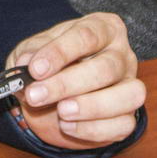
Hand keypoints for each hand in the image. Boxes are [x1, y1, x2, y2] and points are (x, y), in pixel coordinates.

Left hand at [6, 12, 144, 148]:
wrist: (53, 96)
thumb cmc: (50, 65)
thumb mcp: (34, 51)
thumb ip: (31, 53)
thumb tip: (26, 62)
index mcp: (103, 28)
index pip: (87, 35)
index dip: (60, 52)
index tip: (35, 69)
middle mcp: (122, 54)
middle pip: (106, 68)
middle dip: (67, 84)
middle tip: (36, 95)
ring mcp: (130, 85)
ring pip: (128, 95)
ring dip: (92, 107)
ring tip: (61, 112)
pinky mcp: (129, 115)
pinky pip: (123, 124)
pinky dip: (93, 129)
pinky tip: (68, 126)